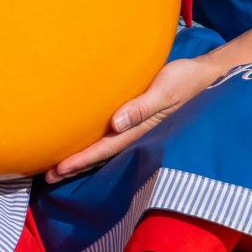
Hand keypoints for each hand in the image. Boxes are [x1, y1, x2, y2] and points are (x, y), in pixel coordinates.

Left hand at [46, 54, 223, 182]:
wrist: (204, 74)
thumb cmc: (184, 80)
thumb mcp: (165, 91)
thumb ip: (142, 108)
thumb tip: (117, 124)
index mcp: (140, 128)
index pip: (104, 148)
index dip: (81, 160)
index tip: (58, 169)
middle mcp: (135, 131)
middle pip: (100, 153)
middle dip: (75, 166)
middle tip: (47, 177)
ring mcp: (136, 126)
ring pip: (104, 146)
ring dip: (82, 157)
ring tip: (58, 167)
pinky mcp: (136, 115)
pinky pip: (111, 134)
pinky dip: (95, 142)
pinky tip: (83, 142)